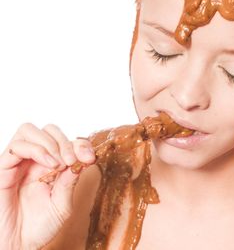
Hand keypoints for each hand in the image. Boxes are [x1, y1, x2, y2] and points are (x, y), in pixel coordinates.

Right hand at [0, 123, 95, 249]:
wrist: (18, 246)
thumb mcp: (62, 203)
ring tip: (58, 163)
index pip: (66, 141)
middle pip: (49, 130)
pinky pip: (17, 146)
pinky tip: (48, 164)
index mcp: (51, 165)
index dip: (80, 144)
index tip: (90, 157)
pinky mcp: (4, 168)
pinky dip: (37, 150)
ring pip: (30, 130)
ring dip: (50, 143)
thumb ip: (70, 180)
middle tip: (72, 160)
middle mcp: (35, 160)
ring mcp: (19, 162)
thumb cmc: (39, 227)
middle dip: (65, 141)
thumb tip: (84, 157)